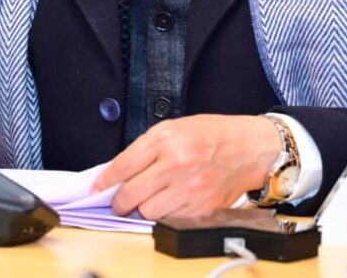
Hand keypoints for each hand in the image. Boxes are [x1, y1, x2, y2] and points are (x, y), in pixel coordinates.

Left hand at [91, 114, 281, 220]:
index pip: (124, 165)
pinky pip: (170, 219)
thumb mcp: (175, 127)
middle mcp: (177, 164)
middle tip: (119, 201)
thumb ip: (146, 148)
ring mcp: (190, 189)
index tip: (96, 188)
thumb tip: (119, 171)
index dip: (105, 181)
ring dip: (143, 208)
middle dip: (119, 201)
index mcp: (167, 139)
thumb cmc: (213, 134)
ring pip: (148, 212)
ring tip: (148, 199)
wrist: (251, 148)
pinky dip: (164, 214)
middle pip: (131, 194)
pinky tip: (169, 202)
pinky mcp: (201, 208)